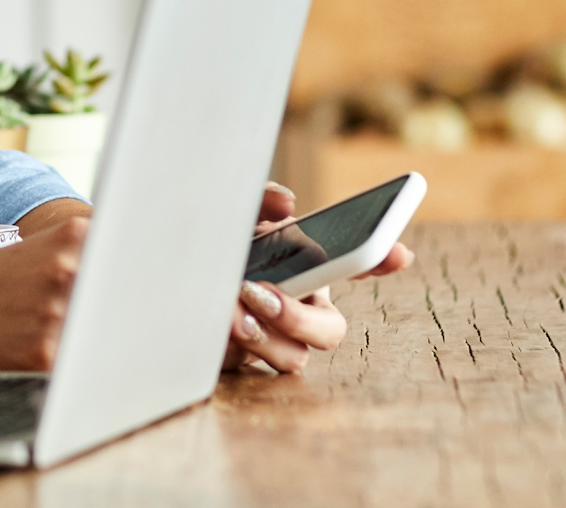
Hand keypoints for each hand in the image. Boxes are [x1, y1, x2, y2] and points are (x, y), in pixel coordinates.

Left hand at [220, 183, 414, 374]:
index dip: (381, 261)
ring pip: (294, 357)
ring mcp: (270, 337)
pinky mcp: (237, 358)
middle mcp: (296, 307)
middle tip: (264, 294)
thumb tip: (287, 204)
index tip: (399, 253)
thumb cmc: (211, 241)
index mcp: (307, 269)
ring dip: (266, 335)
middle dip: (301, 317)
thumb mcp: (236, 215)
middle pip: (329, 331)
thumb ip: (262, 201)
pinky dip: (233, 343)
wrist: (166, 265)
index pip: (355, 267)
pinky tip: (218, 321)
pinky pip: (247, 363)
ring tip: (232, 309)